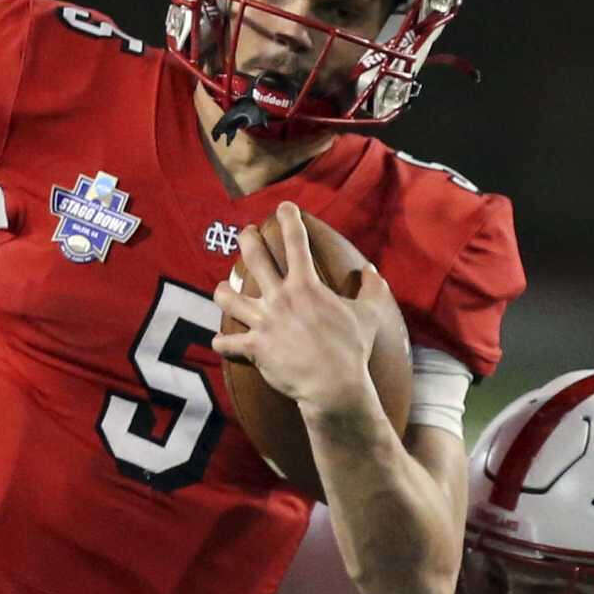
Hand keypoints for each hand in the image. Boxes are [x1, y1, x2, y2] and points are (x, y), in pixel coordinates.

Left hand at [211, 202, 388, 418]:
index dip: (288, 219)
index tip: (283, 207)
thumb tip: (372, 272)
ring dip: (222, 292)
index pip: (295, 241)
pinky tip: (221, 342)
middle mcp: (280, 298)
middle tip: (246, 233)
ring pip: (228, 297)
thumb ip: (372, 290)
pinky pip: (227, 343)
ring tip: (222, 290)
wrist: (333, 385)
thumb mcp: (370, 315)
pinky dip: (223, 343)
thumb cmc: (352, 349)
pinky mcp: (254, 348)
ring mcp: (263, 322)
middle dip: (247, 239)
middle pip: (254, 257)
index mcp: (306, 285)